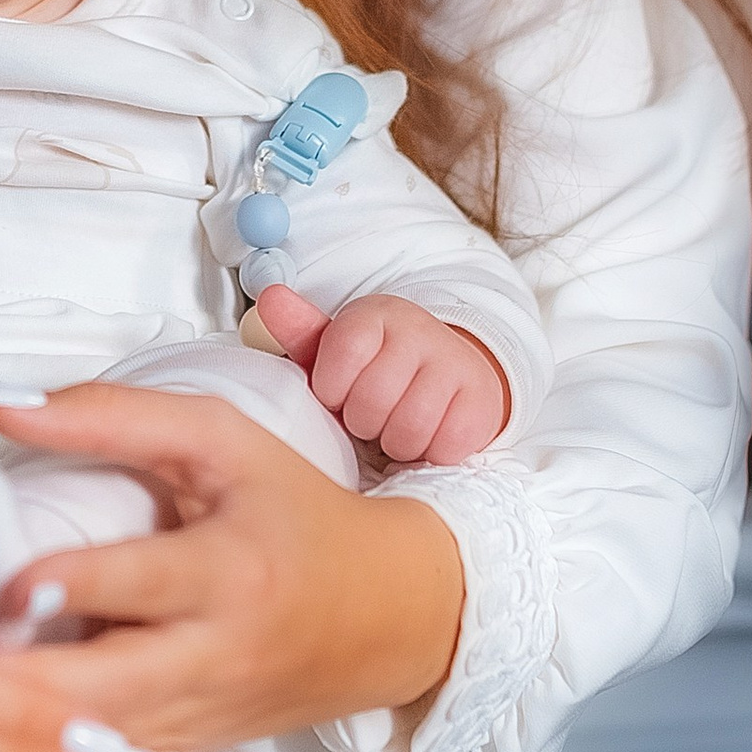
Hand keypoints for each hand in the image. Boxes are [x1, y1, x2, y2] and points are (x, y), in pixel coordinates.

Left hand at [0, 384, 467, 751]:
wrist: (392, 615)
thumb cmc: (290, 507)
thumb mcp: (219, 440)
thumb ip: (108, 414)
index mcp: (232, 568)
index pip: (146, 583)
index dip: (75, 587)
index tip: (7, 590)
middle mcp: (219, 653)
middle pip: (107, 688)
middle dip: (16, 686)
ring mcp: (203, 715)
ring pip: (95, 738)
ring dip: (14, 723)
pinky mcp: (190, 750)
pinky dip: (40, 742)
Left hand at [253, 287, 508, 463]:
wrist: (450, 373)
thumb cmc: (378, 371)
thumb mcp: (336, 352)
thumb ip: (301, 332)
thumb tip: (271, 298)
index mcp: (374, 316)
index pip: (340, 358)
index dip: (332, 391)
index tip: (338, 393)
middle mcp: (417, 331)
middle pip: (371, 401)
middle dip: (363, 422)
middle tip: (370, 416)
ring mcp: (453, 363)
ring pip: (408, 429)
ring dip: (395, 443)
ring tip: (395, 429)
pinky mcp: (481, 401)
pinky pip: (445, 446)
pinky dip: (431, 454)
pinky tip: (427, 437)